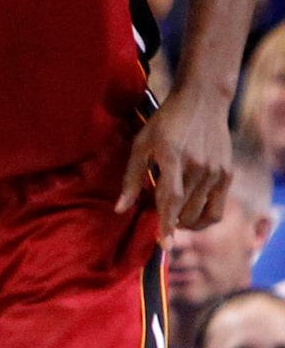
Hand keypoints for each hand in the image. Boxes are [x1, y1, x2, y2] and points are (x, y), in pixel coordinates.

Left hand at [126, 89, 233, 232]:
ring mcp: (215, 171)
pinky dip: (205, 218)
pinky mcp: (227, 173)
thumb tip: (119, 209)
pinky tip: (191, 215)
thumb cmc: (164, 123)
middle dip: (172, 224)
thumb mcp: (141, 145)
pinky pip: (218, 208)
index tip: (164, 245)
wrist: (202, 101)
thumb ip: (131, 179)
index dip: (166, 224)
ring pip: (203, 214)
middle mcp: (198, 167)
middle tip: (161, 224)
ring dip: (187, 224)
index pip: (171, 199)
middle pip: (186, 211)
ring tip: (174, 219)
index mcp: (173, 158)